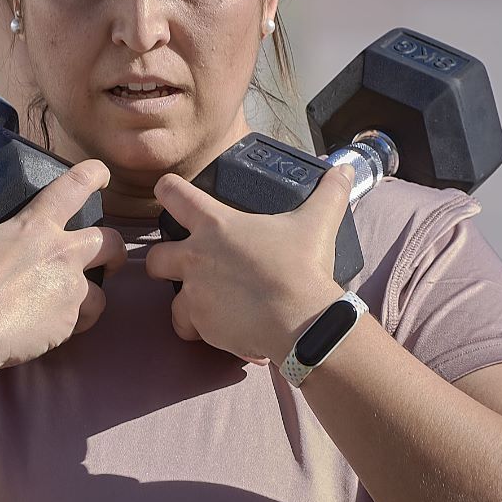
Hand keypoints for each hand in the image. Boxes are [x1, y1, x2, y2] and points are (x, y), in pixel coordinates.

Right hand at [0, 159, 126, 370]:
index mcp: (36, 227)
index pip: (75, 186)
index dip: (94, 174)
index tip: (100, 175)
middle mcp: (62, 255)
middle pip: (110, 241)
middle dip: (112, 248)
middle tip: (104, 254)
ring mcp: (70, 291)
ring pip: (102, 289)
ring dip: (93, 291)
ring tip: (75, 298)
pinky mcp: (68, 323)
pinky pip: (83, 320)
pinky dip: (74, 321)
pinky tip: (55, 323)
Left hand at [145, 165, 353, 364]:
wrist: (300, 318)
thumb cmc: (302, 266)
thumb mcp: (317, 222)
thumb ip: (329, 193)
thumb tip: (346, 169)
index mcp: (216, 225)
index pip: (174, 195)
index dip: (167, 189)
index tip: (166, 190)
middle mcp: (195, 257)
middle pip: (155, 256)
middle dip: (164, 261)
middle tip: (185, 266)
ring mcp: (194, 293)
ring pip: (169, 300)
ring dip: (185, 303)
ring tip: (210, 306)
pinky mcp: (200, 324)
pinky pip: (190, 329)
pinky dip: (205, 332)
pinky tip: (227, 330)